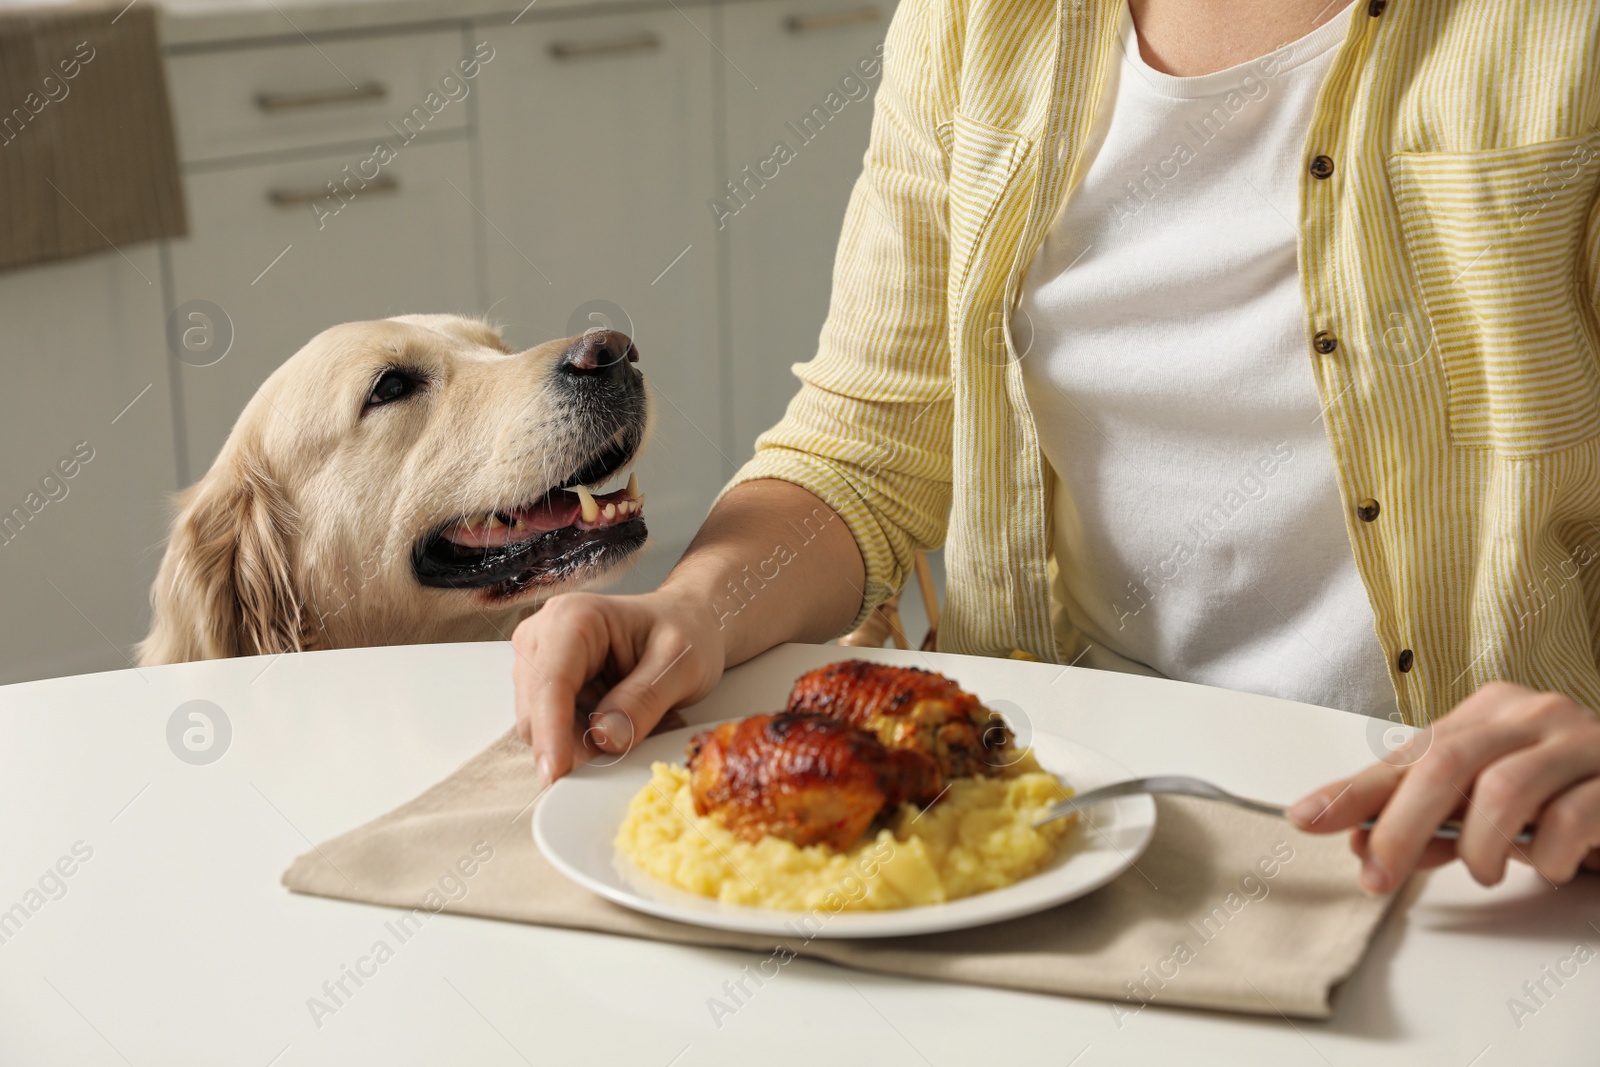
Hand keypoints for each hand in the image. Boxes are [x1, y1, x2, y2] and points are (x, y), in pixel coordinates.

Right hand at [512, 588, 726, 786]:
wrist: (687, 622)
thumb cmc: (686, 630)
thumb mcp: (681, 664)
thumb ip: (644, 700)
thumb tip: (605, 738)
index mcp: (572, 618)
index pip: (550, 683)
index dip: (551, 732)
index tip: (558, 773)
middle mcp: (543, 638)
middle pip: (537, 714)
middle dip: (578, 744)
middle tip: (638, 744)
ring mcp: (540, 666)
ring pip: (543, 731)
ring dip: (589, 744)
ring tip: (644, 724)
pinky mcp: (547, 691)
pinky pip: (557, 734)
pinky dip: (590, 741)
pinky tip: (628, 724)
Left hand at [1287, 682, 1599, 891]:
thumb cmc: (1564, 798)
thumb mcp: (1487, 806)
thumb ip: (1430, 821)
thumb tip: (1361, 841)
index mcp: (1490, 712)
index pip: (1408, 753)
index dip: (1355, 790)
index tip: (1306, 818)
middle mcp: (1532, 715)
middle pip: (1445, 763)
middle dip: (1401, 826)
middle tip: (1378, 875)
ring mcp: (1580, 741)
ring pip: (1503, 791)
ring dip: (1480, 847)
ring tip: (1486, 871)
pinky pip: (1568, 820)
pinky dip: (1547, 856)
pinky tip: (1549, 866)